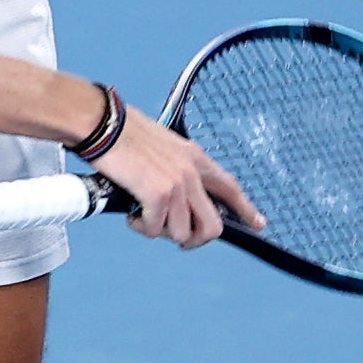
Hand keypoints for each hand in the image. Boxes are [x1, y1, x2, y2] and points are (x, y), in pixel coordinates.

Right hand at [100, 114, 255, 248]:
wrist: (104, 123)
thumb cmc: (123, 132)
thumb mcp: (163, 145)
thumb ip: (175, 168)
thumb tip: (173, 195)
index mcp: (195, 158)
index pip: (230, 187)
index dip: (246, 208)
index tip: (259, 223)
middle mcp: (192, 172)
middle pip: (213, 226)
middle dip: (195, 239)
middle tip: (175, 236)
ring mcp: (177, 185)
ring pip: (183, 234)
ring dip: (161, 232)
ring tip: (144, 217)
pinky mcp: (157, 195)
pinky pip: (156, 230)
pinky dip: (142, 227)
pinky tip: (132, 214)